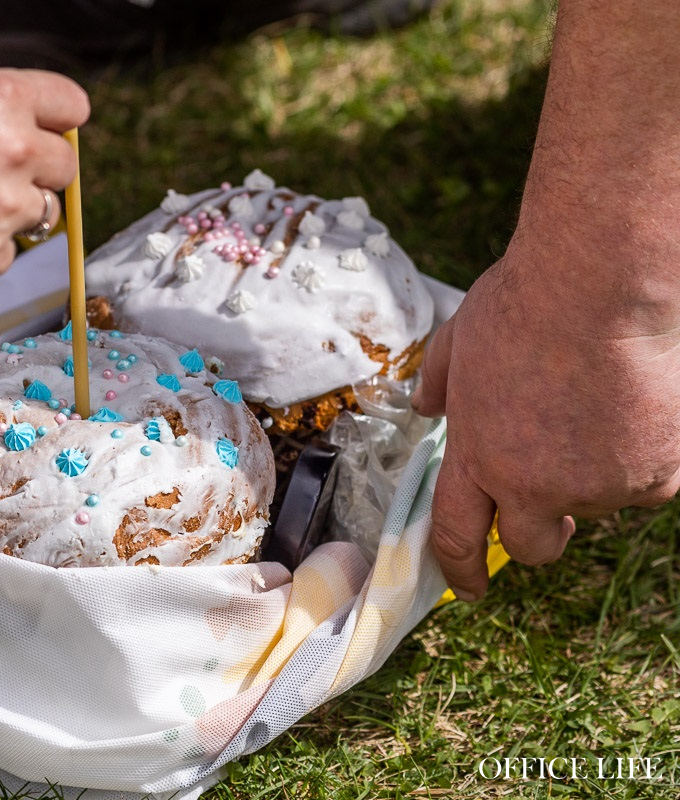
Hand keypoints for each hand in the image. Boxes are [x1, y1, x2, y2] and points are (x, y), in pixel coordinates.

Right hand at [0, 68, 88, 283]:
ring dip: (14, 212)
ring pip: (43, 212)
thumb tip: (17, 125)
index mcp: (2, 97)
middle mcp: (15, 149)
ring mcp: (6, 205)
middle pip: (64, 166)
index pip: (71, 107)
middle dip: (37, 172)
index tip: (47, 133)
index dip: (56, 122)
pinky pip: (8, 252)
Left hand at [412, 232, 679, 600]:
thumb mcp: (458, 340)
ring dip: (594, 475)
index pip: (457, 536)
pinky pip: (649, 482)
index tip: (470, 587)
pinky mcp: (657, 475)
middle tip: (546, 500)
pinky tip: (634, 407)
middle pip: (531, 546)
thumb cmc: (525, 303)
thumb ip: (438, 384)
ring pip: (597, 504)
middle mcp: (535, 485)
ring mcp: (600, 485)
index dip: (460, 568)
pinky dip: (643, 457)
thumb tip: (425, 407)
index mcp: (477, 458)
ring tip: (593, 407)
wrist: (601, 285)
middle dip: (536, 532)